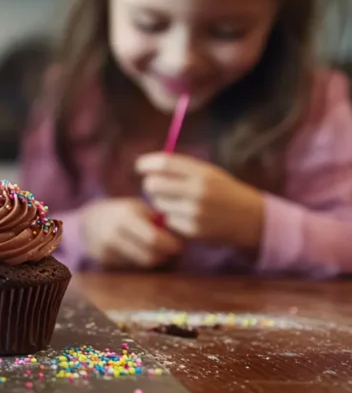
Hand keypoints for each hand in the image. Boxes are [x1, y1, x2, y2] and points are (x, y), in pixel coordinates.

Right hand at [81, 198, 183, 269]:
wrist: (89, 222)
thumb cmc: (121, 212)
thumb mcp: (137, 207)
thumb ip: (157, 220)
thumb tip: (180, 234)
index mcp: (125, 217)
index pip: (153, 239)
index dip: (170, 245)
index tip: (179, 245)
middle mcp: (114, 234)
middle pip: (149, 256)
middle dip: (166, 256)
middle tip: (173, 252)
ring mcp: (107, 250)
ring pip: (142, 264)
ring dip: (156, 260)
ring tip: (161, 252)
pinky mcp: (105, 261)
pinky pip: (132, 266)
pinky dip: (141, 262)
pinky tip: (142, 253)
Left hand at [136, 152, 264, 250]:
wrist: (252, 219)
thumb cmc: (224, 191)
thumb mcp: (209, 173)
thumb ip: (182, 168)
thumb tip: (147, 165)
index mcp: (204, 173)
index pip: (165, 163)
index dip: (146, 163)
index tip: (140, 166)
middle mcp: (199, 191)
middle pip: (153, 184)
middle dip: (150, 184)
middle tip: (156, 186)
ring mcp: (196, 212)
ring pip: (158, 204)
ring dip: (162, 202)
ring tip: (180, 202)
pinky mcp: (193, 230)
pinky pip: (168, 220)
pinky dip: (172, 218)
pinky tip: (187, 216)